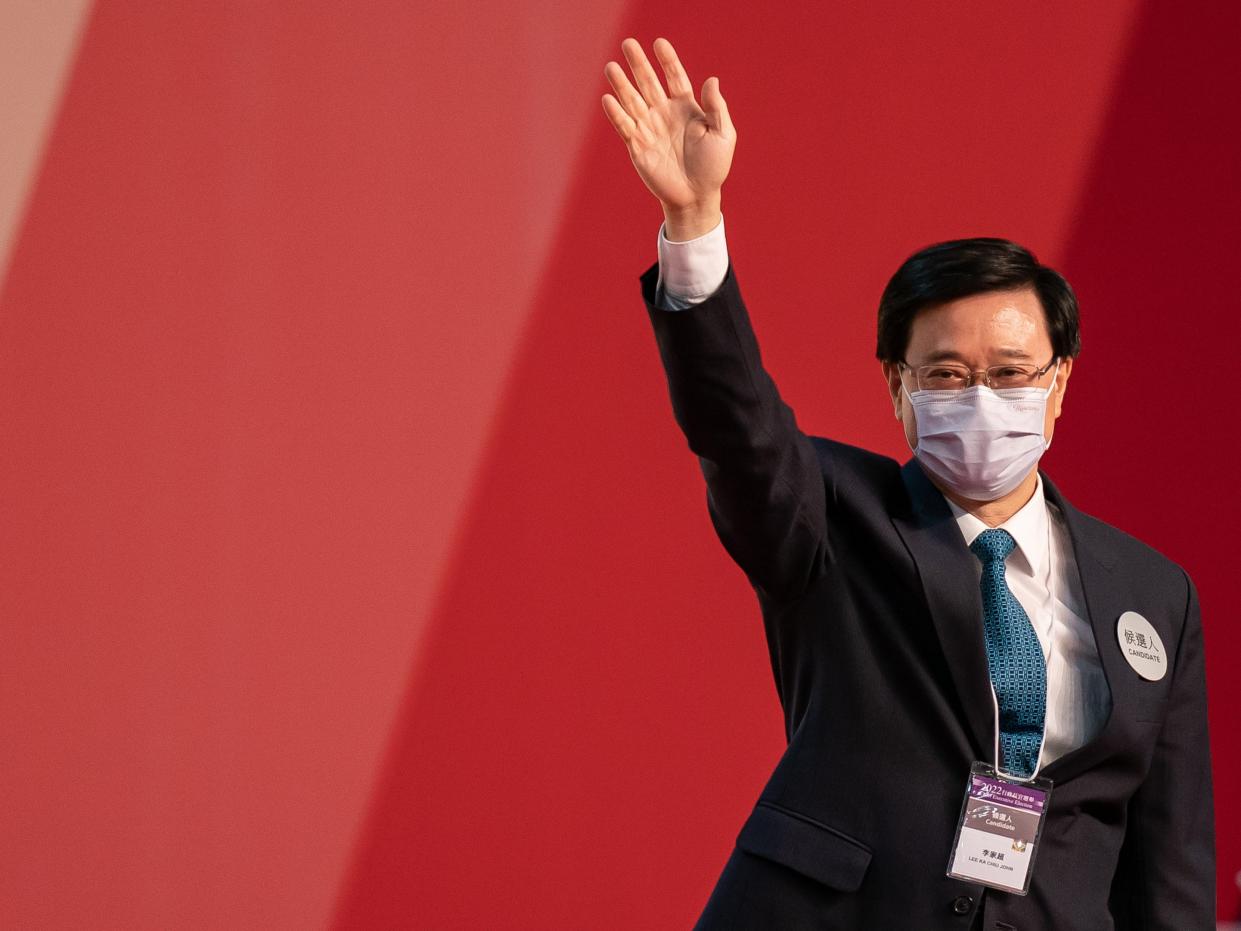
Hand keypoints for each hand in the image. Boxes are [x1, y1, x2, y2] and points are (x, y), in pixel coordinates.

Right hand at [602, 37, 735, 238]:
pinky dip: (617, 113)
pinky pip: (625, 126)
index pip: (674, 77)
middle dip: (638, 64)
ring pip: (632, 101)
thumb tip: (711, 80)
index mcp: (686, 107)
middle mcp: (664, 114)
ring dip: (622, 84)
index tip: (659, 42)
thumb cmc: (713, 167)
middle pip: (648, 83)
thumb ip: (717, 108)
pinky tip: (609, 98)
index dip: (667, 60)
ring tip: (612, 67)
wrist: (697, 197)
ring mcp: (649, 129)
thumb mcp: (723, 135)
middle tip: (628, 43)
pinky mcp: (638, 147)